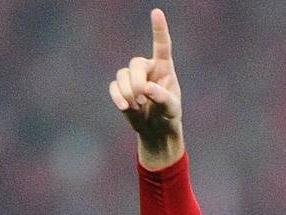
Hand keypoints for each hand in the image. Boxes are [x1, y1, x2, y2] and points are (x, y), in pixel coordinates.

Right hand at [110, 8, 183, 168]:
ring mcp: (133, 78)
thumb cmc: (169, 116)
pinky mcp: (121, 89)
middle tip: (142, 98)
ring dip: (128, 91)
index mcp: (164, 68)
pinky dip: (118, 96)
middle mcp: (148, 69)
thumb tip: (145, 88)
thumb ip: (162, 97)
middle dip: (137, 82)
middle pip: (135, 63)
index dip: (159, 29)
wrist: (156, 131)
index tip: (156, 12)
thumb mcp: (172, 108)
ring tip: (137, 106)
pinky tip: (125, 107)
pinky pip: (114, 87)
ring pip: (122, 74)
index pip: (162, 45)